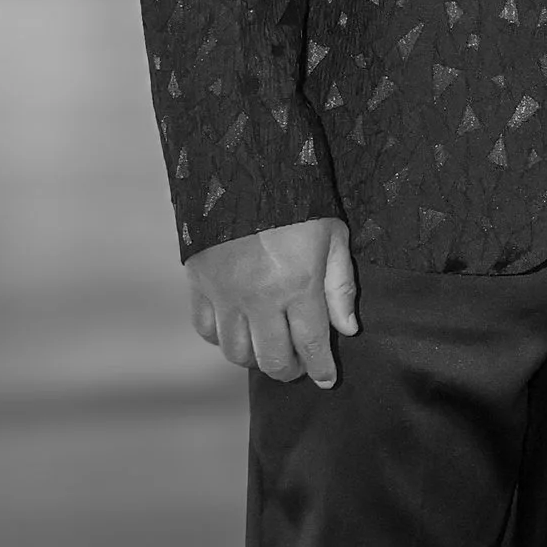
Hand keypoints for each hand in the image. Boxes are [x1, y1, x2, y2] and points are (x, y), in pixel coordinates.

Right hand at [185, 217, 358, 387]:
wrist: (242, 167)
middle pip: (272, 359)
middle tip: (298, 364)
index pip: (311, 345)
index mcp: (298, 286)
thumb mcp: (333, 235)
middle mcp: (260, 299)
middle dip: (289, 370)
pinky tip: (237, 330)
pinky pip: (205, 329)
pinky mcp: (199, 284)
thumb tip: (347, 329)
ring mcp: (225, 294)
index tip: (326, 379)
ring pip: (236, 352)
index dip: (321, 369)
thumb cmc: (297, 200)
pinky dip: (220, 338)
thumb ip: (340, 286)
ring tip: (269, 348)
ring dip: (255, 358)